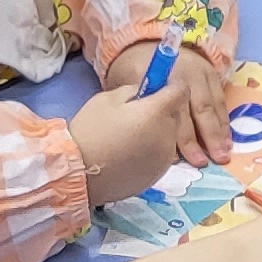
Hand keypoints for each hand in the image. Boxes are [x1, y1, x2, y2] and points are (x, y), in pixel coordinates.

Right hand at [69, 81, 195, 206]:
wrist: (80, 173)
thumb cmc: (90, 131)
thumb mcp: (108, 99)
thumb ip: (136, 90)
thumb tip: (149, 90)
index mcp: (156, 112)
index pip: (181, 90)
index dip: (170, 87)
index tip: (156, 90)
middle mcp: (167, 135)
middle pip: (176, 115)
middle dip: (161, 111)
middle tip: (135, 116)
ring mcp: (166, 158)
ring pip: (170, 136)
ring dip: (157, 133)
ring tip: (130, 138)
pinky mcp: (159, 175)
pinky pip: (162, 155)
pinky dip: (152, 152)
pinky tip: (130, 155)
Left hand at [108, 41, 226, 171]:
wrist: (145, 42)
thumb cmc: (132, 71)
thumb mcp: (124, 85)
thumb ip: (135, 108)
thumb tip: (143, 142)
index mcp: (161, 76)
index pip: (172, 110)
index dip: (178, 135)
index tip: (182, 157)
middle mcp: (184, 73)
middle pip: (197, 109)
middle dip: (205, 138)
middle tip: (210, 160)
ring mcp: (201, 73)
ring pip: (211, 106)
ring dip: (218, 132)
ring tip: (223, 154)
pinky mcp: (212, 74)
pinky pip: (220, 100)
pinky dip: (223, 121)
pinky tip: (226, 140)